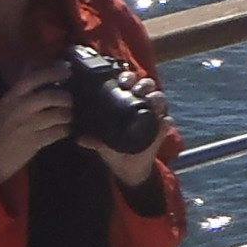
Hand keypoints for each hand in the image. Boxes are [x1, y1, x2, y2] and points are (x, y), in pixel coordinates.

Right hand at [0, 69, 73, 185]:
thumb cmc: (2, 129)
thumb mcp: (7, 105)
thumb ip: (22, 89)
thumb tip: (36, 65)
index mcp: (11, 97)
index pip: (34, 78)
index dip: (53, 72)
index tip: (67, 71)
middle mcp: (20, 108)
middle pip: (51, 96)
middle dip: (66, 98)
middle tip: (69, 101)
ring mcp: (27, 125)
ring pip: (59, 114)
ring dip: (68, 115)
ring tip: (68, 117)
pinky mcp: (34, 142)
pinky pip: (59, 132)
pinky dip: (65, 130)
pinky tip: (64, 130)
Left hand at [79, 63, 169, 191]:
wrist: (127, 168)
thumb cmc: (114, 151)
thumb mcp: (102, 144)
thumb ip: (94, 140)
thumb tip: (79, 139)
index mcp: (126, 103)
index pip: (129, 83)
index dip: (128, 77)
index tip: (122, 81)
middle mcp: (142, 105)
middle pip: (147, 86)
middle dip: (144, 84)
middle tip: (137, 89)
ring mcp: (154, 116)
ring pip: (160, 99)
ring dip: (156, 98)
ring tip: (150, 101)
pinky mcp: (162, 129)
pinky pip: (168, 121)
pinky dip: (165, 121)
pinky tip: (161, 121)